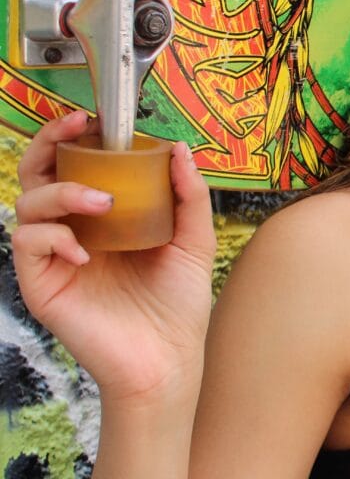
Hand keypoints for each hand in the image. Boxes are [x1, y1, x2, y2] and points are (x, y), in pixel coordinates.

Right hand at [11, 111, 216, 404]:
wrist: (169, 360)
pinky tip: (85, 253)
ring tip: (101, 204)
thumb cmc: (178, 306)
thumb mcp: (193, 242)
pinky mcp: (42, 285)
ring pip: (27, 203)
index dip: (72, 138)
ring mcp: (55, 258)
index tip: (91, 118)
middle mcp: (73, 233)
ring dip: (62, 192)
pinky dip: (53, 238)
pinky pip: (27, 244)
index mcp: (104, 220)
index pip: (75, 167)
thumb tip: (178, 148)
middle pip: (38, 174)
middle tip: (75, 129)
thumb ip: (188, 196)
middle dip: (49, 144)